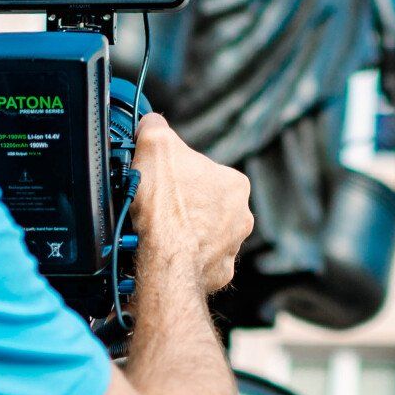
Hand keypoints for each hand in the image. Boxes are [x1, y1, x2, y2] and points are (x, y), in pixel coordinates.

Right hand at [128, 114, 252, 294]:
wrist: (166, 259)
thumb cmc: (166, 204)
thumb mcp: (155, 144)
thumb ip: (157, 126)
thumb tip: (153, 121)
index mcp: (235, 183)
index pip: (204, 171)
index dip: (179, 175)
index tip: (161, 182)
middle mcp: (241, 216)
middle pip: (206, 204)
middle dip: (185, 206)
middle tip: (158, 209)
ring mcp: (232, 247)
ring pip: (204, 235)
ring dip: (185, 233)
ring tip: (159, 233)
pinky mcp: (219, 273)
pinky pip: (199, 262)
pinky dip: (183, 259)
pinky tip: (166, 254)